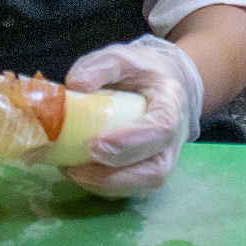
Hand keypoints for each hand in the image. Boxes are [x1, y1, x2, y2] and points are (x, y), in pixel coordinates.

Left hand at [61, 34, 203, 197]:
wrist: (163, 81)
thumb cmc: (142, 70)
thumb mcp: (122, 57)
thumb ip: (100, 66)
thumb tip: (74, 85)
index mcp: (171, 103)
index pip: (161, 129)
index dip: (129, 142)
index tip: (94, 144)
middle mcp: (174, 138)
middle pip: (156, 168)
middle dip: (115, 175)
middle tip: (75, 168)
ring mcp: (165, 158)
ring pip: (144, 184)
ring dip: (107, 185)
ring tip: (71, 171)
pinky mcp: (150, 170)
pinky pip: (133, 188)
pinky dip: (105, 187)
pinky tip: (79, 173)